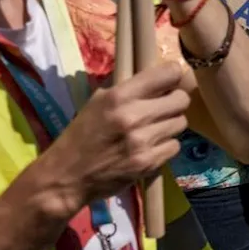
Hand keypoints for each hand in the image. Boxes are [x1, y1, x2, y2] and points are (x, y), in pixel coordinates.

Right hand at [43, 62, 189, 212]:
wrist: (67, 176)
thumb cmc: (82, 135)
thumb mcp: (98, 101)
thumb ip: (129, 89)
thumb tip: (160, 77)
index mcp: (119, 96)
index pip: (169, 73)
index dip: (173, 76)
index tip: (168, 82)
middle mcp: (133, 116)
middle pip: (181, 100)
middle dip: (174, 102)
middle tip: (162, 109)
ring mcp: (142, 142)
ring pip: (180, 123)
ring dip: (170, 125)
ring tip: (153, 130)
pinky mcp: (148, 163)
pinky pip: (174, 146)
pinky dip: (165, 146)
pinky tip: (150, 148)